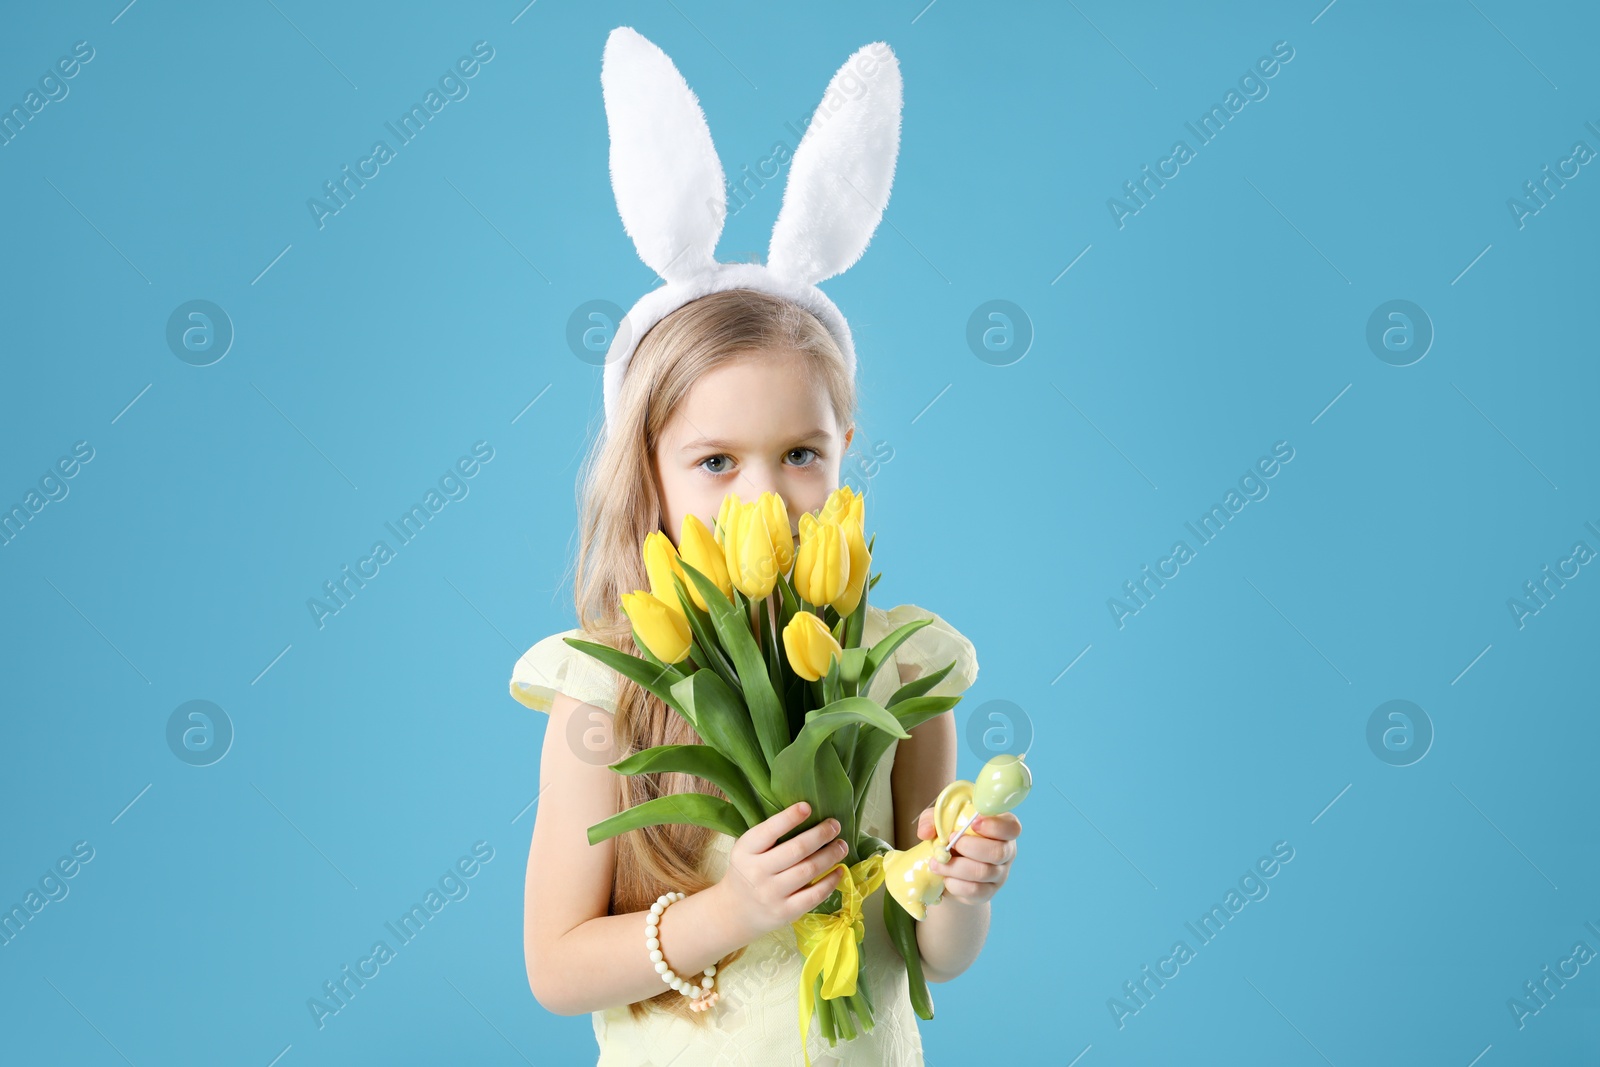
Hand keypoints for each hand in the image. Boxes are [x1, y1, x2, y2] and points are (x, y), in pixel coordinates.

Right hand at [716, 802, 848, 942]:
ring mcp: (771, 894)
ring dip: (830, 855)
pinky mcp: (785, 912)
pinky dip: (831, 881)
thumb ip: (770, 835)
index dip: (790, 817)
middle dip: (820, 835)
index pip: (769, 831)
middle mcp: (757, 872)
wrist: (736, 912)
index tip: (808, 806)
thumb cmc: (748, 871)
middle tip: (835, 825)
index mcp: (745, 850)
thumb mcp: (748, 850)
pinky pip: (814, 895)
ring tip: (842, 846)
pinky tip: (840, 871)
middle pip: (796, 850)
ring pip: (808, 870)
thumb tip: (809, 814)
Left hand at [914, 806, 1020, 905]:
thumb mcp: (941, 820)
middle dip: (970, 847)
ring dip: (955, 867)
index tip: (973, 823)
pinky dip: (956, 885)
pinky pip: (975, 891)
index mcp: (1002, 828)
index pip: (1011, 827)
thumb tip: (926, 832)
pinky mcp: (988, 892)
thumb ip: (931, 819)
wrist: (948, 865)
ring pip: (983, 873)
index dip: (994, 826)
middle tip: (949, 842)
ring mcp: (1000, 874)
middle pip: (998, 852)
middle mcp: (1006, 851)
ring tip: (936, 863)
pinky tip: (945, 878)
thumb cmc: (950, 834)